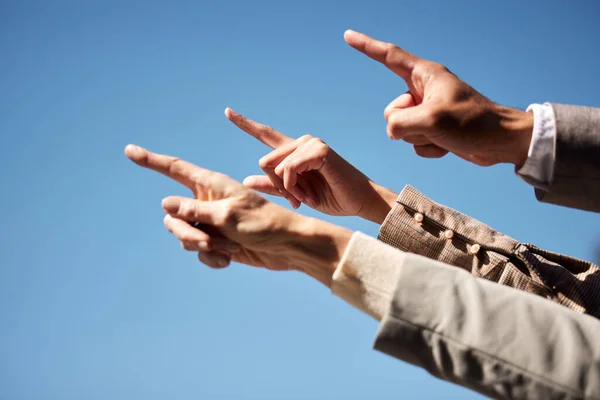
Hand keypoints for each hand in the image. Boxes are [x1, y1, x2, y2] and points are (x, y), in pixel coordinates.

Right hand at [124, 144, 351, 285]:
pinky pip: (198, 251)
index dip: (150, 160)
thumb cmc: (264, 224)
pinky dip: (211, 258)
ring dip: (201, 246)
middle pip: (171, 214)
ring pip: (182, 235)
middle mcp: (206, 201)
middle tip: (208, 240)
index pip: (173, 169)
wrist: (287, 247)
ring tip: (226, 247)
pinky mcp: (217, 241)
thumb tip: (165, 204)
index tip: (129, 151)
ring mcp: (210, 222)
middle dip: (185, 231)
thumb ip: (195, 210)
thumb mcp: (228, 215)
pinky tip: (229, 259)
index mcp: (210, 184)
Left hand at [225, 108, 396, 223]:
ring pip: (273, 166)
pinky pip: (288, 169)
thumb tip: (246, 180)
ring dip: (287, 189)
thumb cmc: (331, 197)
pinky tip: (307, 194)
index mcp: (294, 152)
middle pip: (264, 162)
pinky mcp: (319, 150)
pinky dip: (294, 187)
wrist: (358, 201)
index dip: (245, 123)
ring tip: (307, 197)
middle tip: (297, 199)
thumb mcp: (296, 194)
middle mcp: (301, 142)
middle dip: (277, 186)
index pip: (265, 134)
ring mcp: (310, 143)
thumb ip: (273, 186)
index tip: (227, 111)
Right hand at [344, 30, 533, 166]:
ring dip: (420, 139)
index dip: (366, 46)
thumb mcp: (432, 120)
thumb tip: (393, 130)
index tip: (348, 36)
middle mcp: (423, 91)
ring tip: (445, 135)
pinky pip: (414, 143)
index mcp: (425, 75)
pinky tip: (448, 145)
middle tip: (432, 125)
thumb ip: (401, 123)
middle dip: (406, 125)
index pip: (389, 57)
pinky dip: (428, 148)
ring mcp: (427, 112)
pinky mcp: (433, 129)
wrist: (501, 142)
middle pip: (392, 111)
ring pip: (401, 130)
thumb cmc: (472, 123)